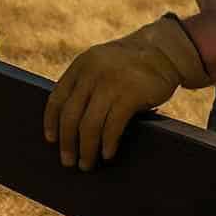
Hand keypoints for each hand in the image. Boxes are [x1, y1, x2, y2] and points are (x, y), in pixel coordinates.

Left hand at [44, 15, 211, 169]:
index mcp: (80, 66)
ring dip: (87, 149)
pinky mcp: (131, 94)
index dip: (51, 122)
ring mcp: (111, 83)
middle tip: (69, 162)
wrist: (165, 51)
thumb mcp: (101, 64)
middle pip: (71, 115)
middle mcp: (92, 73)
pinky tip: (107, 154)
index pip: (57, 98)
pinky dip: (108, 143)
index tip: (51, 140)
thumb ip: (85, 84)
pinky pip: (113, 125)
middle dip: (67, 143)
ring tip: (87, 164)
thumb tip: (67, 124)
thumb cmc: (130, 65)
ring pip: (90, 124)